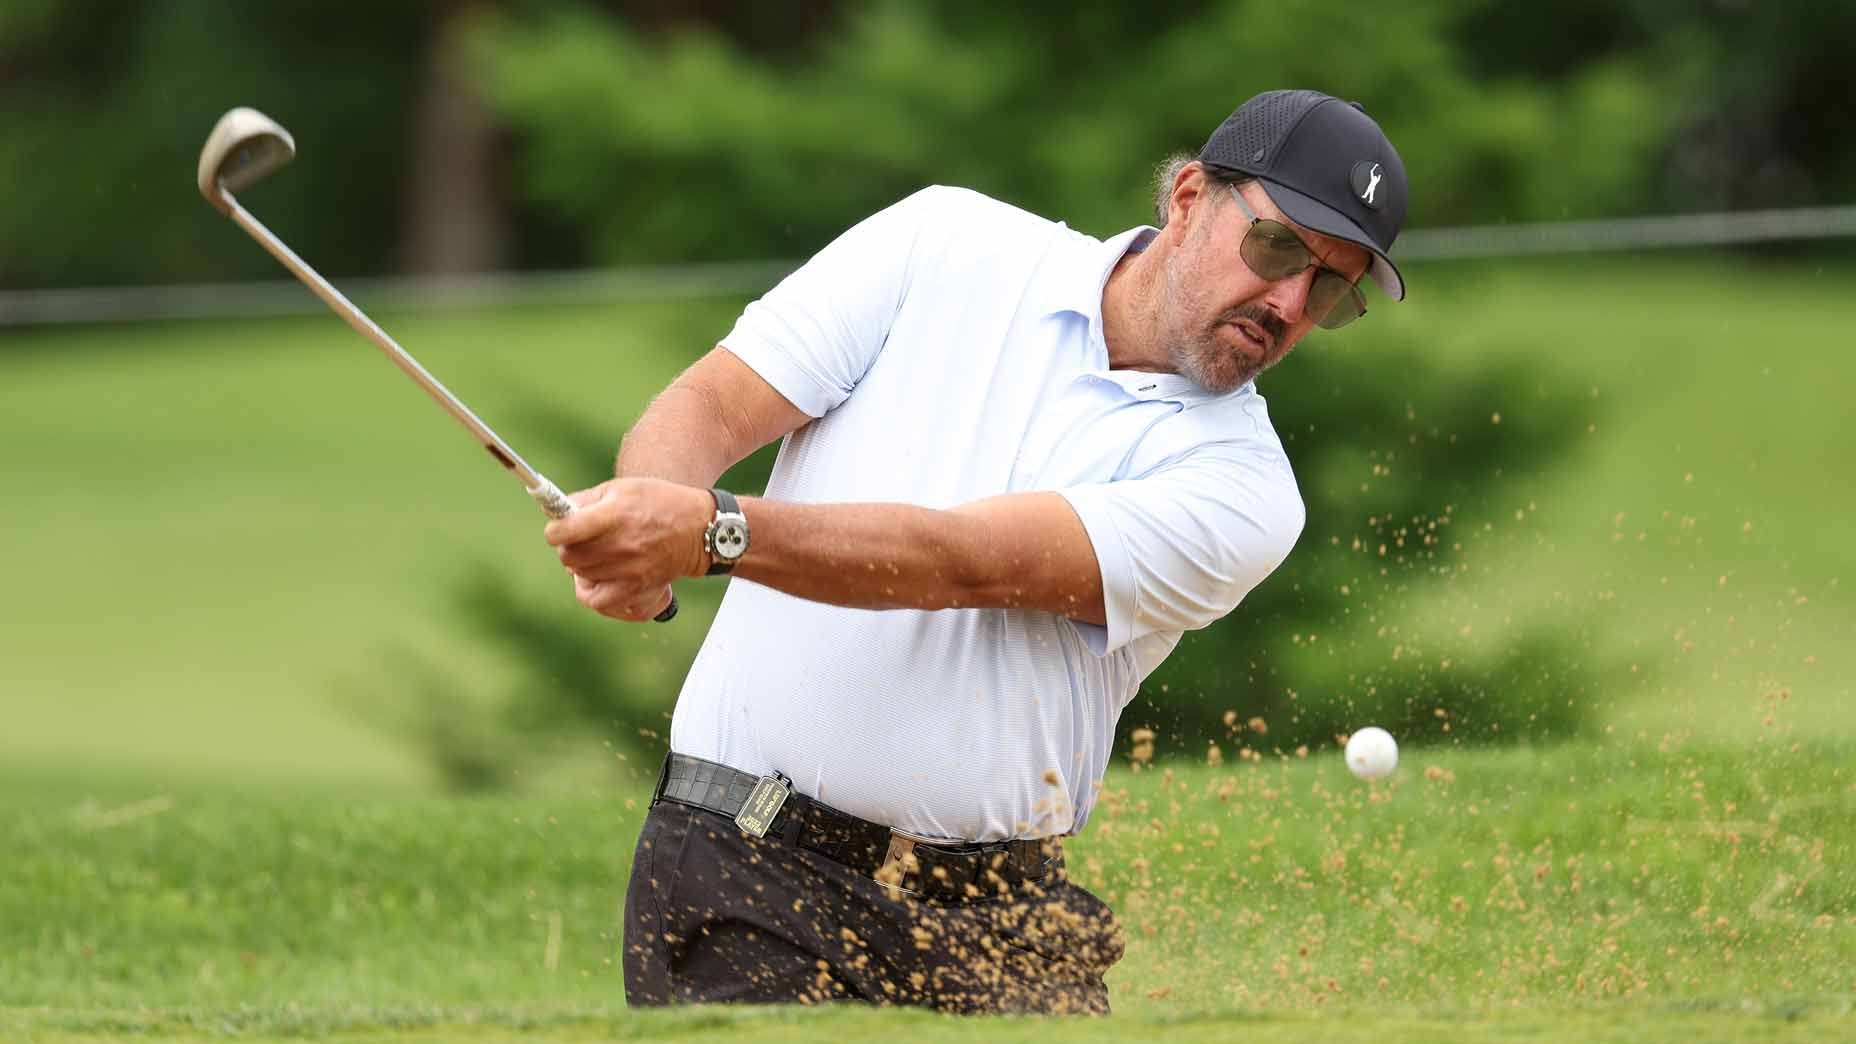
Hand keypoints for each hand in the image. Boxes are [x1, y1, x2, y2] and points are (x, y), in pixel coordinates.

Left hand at [543, 477, 712, 621]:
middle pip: (569, 556)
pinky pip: (597, 601)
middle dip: (568, 547)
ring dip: (581, 566)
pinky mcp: (637, 588)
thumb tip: (556, 513)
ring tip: (593, 556)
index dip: (554, 531)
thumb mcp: (622, 488)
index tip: (557, 530)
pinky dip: (591, 591)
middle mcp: (622, 544)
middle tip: (578, 541)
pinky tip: (597, 578)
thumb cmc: (657, 503)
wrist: (696, 529)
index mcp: (615, 515)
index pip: (566, 530)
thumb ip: (586, 500)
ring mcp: (630, 569)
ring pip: (580, 576)